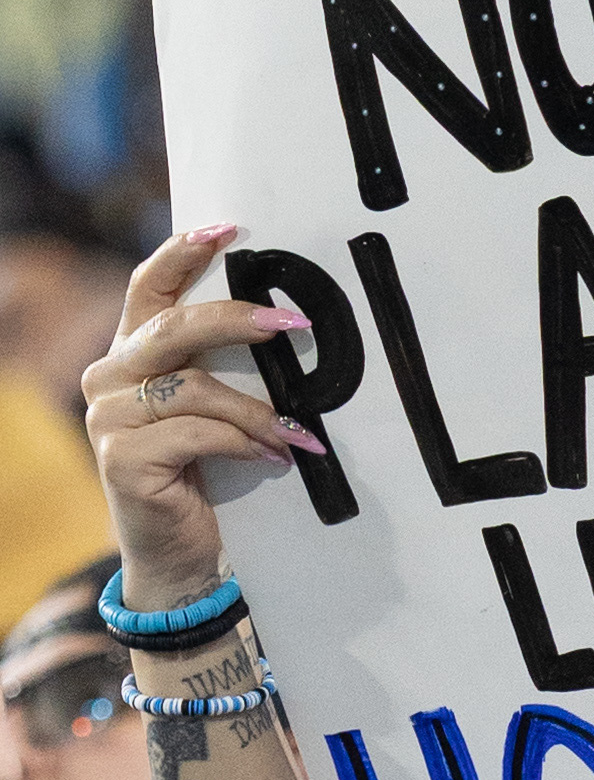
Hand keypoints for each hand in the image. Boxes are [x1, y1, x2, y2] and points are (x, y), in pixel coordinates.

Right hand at [82, 226, 324, 610]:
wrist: (177, 551)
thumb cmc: (204, 472)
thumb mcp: (212, 407)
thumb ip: (222, 365)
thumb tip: (286, 321)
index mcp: (131, 353)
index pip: (148, 287)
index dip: (183, 252)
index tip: (227, 228)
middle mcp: (110, 377)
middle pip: (174, 329)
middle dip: (237, 320)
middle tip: (292, 322)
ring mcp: (109, 419)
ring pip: (195, 389)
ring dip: (258, 411)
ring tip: (297, 433)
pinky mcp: (120, 460)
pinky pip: (196, 435)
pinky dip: (245, 444)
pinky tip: (274, 457)